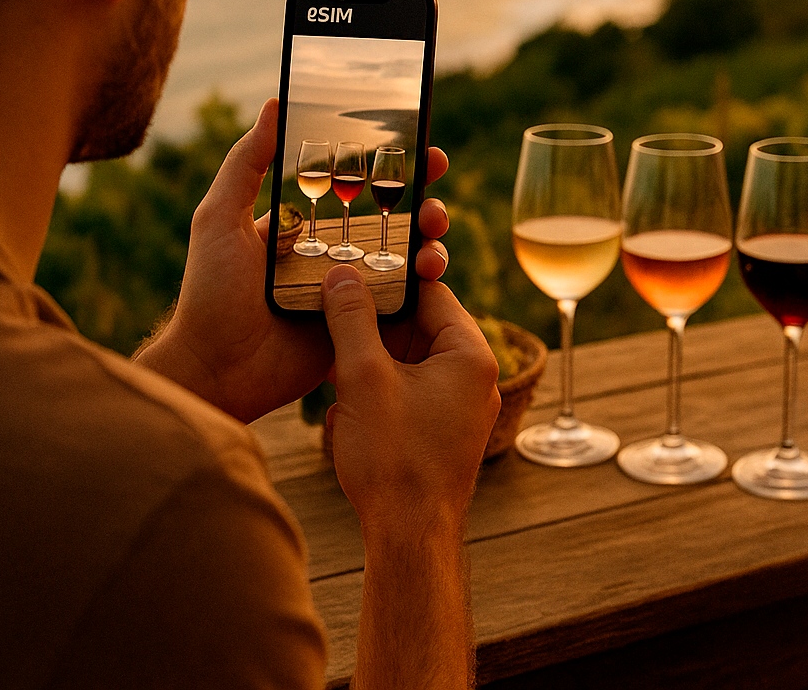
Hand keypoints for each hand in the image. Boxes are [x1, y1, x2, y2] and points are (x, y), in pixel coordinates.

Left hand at [134, 98, 453, 422]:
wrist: (216, 370)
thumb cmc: (210, 293)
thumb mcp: (220, 218)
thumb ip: (245, 163)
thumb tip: (274, 103)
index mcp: (309, 226)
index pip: (360, 188)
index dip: (396, 168)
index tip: (425, 149)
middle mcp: (337, 256)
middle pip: (396, 221)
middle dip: (426, 203)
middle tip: (435, 198)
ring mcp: (354, 293)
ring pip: (408, 259)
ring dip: (432, 242)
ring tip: (432, 238)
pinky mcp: (365, 328)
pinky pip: (405, 304)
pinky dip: (426, 286)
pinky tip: (430, 273)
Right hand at [322, 268, 500, 527]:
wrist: (409, 537)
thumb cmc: (394, 459)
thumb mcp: (363, 377)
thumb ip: (351, 319)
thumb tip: (341, 274)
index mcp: (471, 354)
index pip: (431, 293)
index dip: (387, 280)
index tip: (349, 270)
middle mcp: (476, 376)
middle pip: (420, 325)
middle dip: (374, 324)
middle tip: (331, 313)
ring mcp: (462, 405)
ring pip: (411, 359)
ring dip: (372, 358)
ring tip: (334, 361)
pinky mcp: (445, 429)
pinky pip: (411, 390)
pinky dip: (380, 387)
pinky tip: (346, 399)